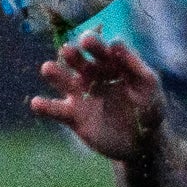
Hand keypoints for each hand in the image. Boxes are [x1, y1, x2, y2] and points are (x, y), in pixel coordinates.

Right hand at [30, 33, 165, 163]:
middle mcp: (93, 76)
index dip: (98, 46)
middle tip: (68, 49)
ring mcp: (82, 96)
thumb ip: (134, 65)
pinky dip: (46, 107)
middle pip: (80, 62)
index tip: (94, 44)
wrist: (142, 144)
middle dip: (74, 55)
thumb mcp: (148, 86)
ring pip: (64, 82)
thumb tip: (115, 41)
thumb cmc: (150, 109)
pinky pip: (57, 110)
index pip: (103, 51)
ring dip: (55, 74)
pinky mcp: (73, 117)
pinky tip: (36, 103)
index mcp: (112, 65)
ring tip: (47, 68)